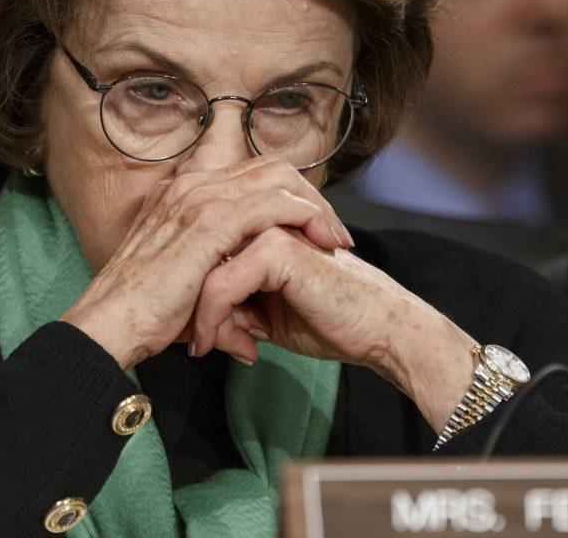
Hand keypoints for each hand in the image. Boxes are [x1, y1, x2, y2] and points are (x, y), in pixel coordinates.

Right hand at [61, 158, 354, 369]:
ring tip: (336, 239)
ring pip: (278, 178)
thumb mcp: (191, 293)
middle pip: (271, 166)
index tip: (315, 229)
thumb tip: (249, 336)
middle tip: (335, 232)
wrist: (111, 325)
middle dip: (311, 195)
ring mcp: (199, 199)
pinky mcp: (210, 221)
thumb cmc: (145, 317)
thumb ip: (222, 297)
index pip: (251, 173)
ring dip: (315, 206)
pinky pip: (274, 203)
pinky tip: (322, 241)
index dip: (289, 194)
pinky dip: (306, 217)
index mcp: (184, 193)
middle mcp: (191, 186)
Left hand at [189, 227, 477, 430]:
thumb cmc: (332, 321)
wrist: (380, 330)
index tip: (187, 334)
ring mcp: (270, 229)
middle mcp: (261, 220)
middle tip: (194, 343)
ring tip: (203, 347)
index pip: (202, 251)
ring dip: (199, 315)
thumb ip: (233, 307)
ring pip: (204, 270)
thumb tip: (194, 323)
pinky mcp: (278, 249)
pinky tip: (221, 346)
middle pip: (198, 257)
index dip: (190, 293)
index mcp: (259, 228)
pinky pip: (221, 285)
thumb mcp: (266, 317)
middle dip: (190, 305)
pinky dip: (212, 319)